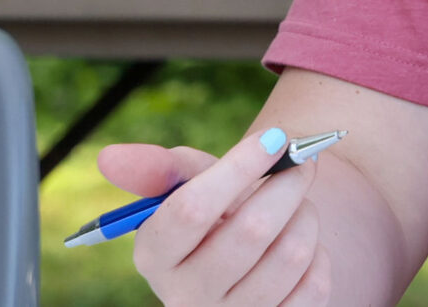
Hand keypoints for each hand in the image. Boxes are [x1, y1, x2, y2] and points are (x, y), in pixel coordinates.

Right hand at [98, 128, 330, 305]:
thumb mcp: (186, 186)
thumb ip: (158, 168)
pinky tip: (302, 244)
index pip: (191, 210)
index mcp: (154, 255)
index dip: (238, 168)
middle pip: (251, 232)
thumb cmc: (215, 211)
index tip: (274, 137)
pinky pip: (313, 289)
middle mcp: (185, 297)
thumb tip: (109, 157)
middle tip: (303, 161)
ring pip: (290, 256)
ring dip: (306, 215)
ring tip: (298, 202)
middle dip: (287, 185)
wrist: (248, 254)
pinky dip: (318, 255)